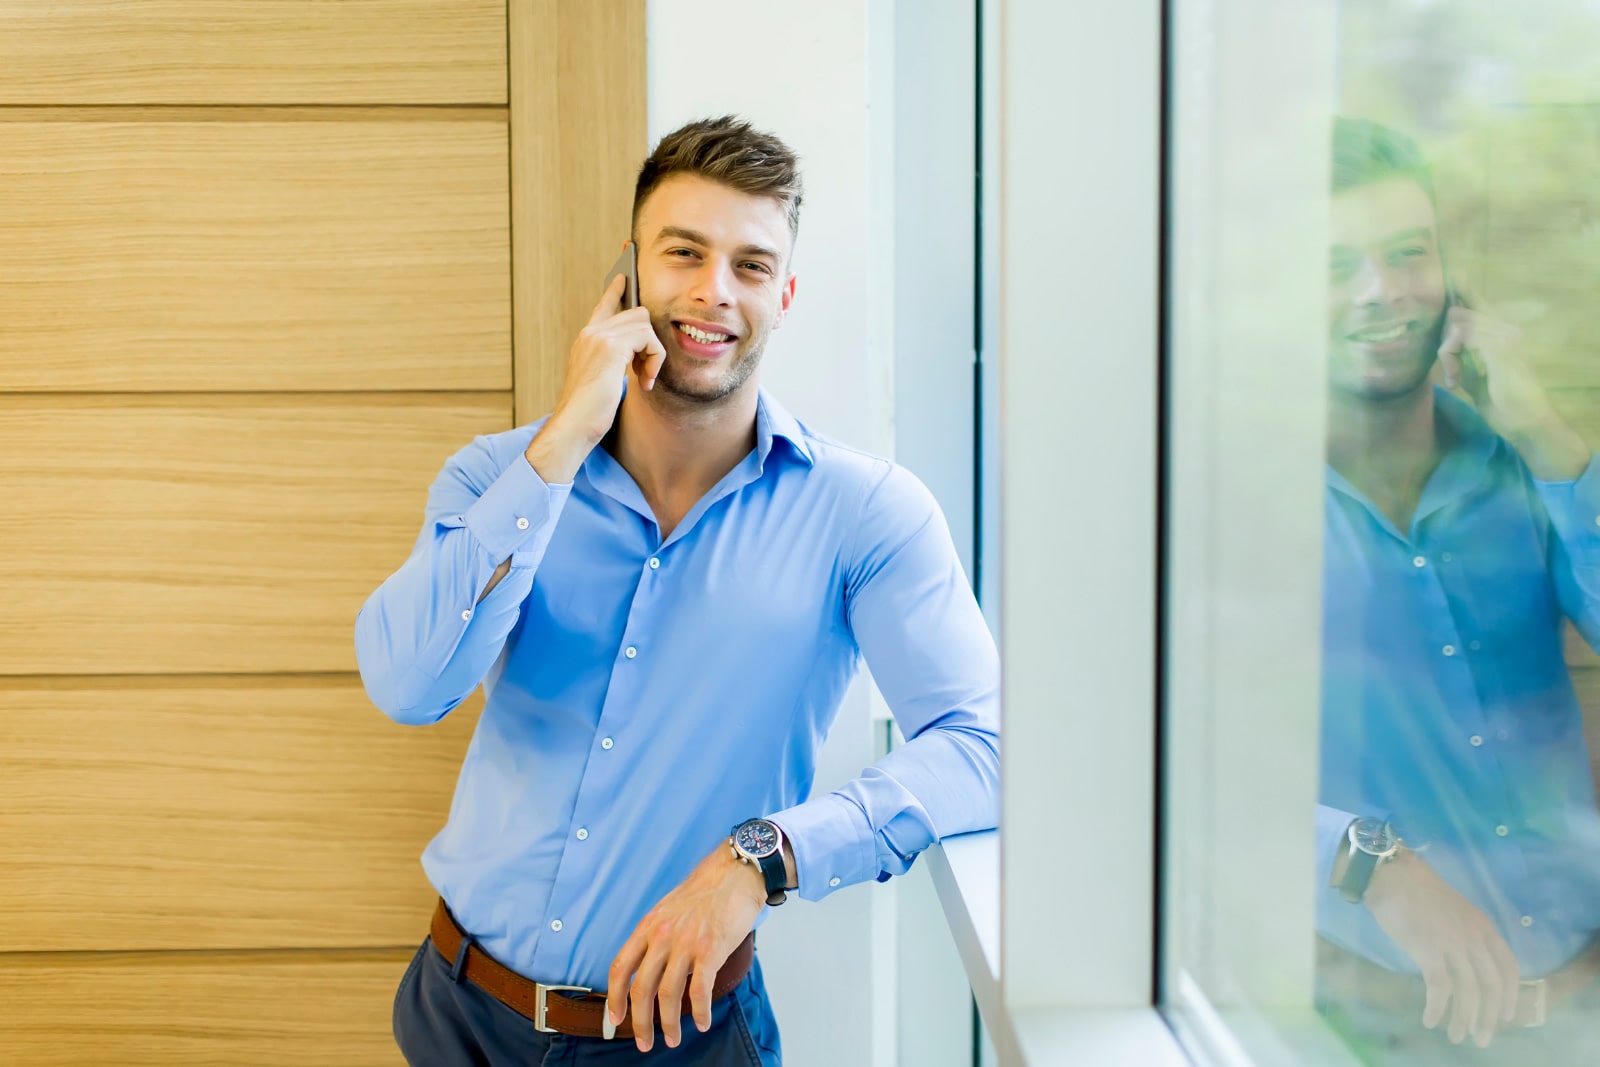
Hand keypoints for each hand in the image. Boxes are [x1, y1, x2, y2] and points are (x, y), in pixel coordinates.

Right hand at [526, 273, 665, 483]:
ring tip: (645, 379)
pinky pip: (648, 338)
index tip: (624, 274)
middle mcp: (590, 332)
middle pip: (637, 313)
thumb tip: (639, 351)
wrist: (574, 426)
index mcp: (586, 339)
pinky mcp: (610, 347)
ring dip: (653, 354)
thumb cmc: (589, 412)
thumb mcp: (603, 379)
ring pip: (644, 323)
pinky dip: (654, 360)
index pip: (605, 305)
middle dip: (649, 342)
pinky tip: (645, 382)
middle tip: (645, 372)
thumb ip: (615, 359)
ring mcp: (598, 337)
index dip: (616, 289)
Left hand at [604, 842, 766, 1052]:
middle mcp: (663, 936)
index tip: (614, 1019)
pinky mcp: (711, 950)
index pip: (620, 967)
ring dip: (669, 1024)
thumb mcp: (668, 910)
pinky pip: (700, 991)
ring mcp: (686, 943)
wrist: (735, 874)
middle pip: (641, 989)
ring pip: (669, 995)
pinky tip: (701, 1022)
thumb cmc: (705, 891)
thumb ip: (656, 937)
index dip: (614, 998)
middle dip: (639, 1022)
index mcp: (648, 927)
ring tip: (673, 1038)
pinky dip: (699, 1012)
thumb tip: (649, 969)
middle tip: (644, 1042)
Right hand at [1363, 849, 1519, 1046]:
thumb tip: (1467, 963)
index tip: (1505, 1016)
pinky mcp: (1428, 951)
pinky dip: (1437, 1008)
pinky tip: (1430, 1020)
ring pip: (1468, 992)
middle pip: (1491, 986)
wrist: (1393, 876)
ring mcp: (1453, 945)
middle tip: (1481, 1039)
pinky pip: (1440, 989)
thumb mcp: (1456, 910)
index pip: (1509, 967)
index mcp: (1484, 927)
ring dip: (1464, 1019)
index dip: (1509, 995)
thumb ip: (1467, 934)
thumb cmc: (1419, 891)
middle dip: (1489, 1017)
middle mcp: (1474, 938)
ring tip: (1456, 1036)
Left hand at [1437, 303, 1588, 479]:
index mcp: (1503, 332)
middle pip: (1458, 313)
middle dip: (1444, 340)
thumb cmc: (1503, 404)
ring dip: (1446, 353)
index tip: (1444, 333)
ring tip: (1454, 378)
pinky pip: (1459, 336)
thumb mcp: (1475, 376)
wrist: (1528, 422)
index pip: (1473, 305)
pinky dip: (1449, 357)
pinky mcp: (1498, 346)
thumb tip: (1444, 342)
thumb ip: (1462, 357)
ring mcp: (1504, 335)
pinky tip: (1455, 381)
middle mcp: (1506, 328)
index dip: (1453, 308)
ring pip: (1456, 324)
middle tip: (1450, 369)